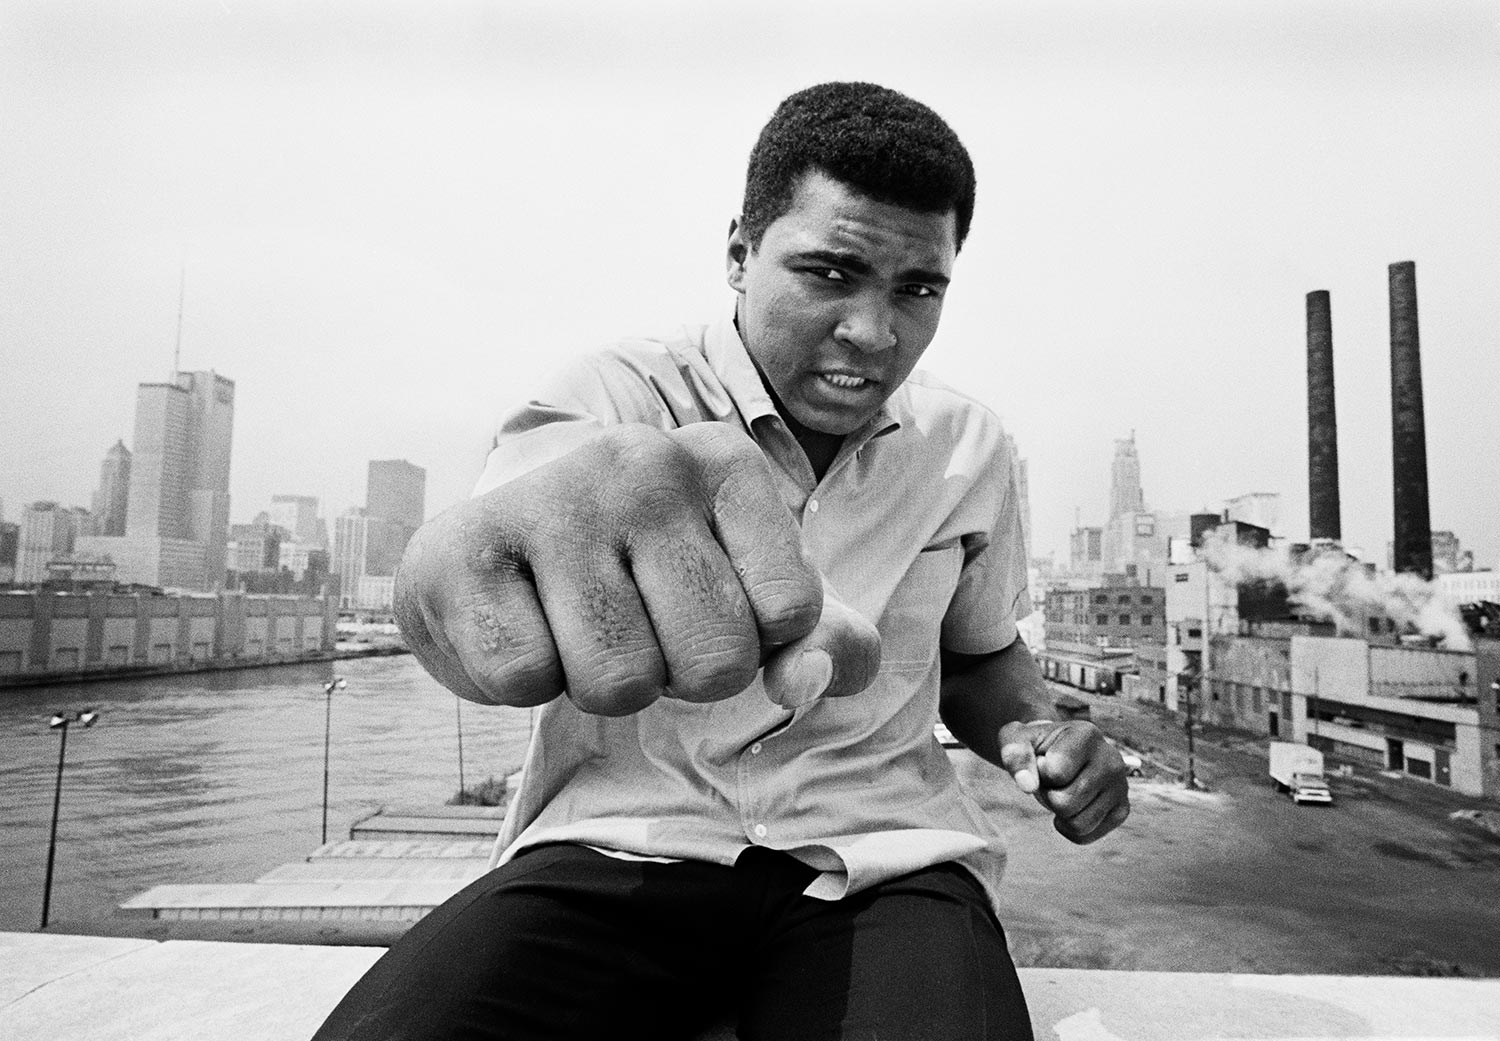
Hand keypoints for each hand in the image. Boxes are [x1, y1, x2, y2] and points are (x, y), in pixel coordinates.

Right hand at [394, 422, 880, 714]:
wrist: (496, 559)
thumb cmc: (646, 583)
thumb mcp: (754, 600)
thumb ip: (824, 643)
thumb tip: (811, 683)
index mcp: (726, 461)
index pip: (792, 614)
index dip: (748, 642)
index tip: (705, 607)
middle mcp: (642, 459)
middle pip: (715, 662)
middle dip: (676, 676)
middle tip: (635, 625)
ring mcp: (549, 496)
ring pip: (620, 681)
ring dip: (599, 684)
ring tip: (574, 625)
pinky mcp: (459, 546)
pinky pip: (526, 681)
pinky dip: (521, 682)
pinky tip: (516, 622)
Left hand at [999, 720, 1129, 843]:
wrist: (1055, 752)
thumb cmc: (1034, 746)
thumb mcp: (1015, 741)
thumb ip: (1014, 755)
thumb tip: (1027, 786)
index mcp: (1087, 734)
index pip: (1055, 772)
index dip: (1038, 772)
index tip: (1043, 760)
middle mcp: (1111, 759)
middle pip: (1064, 803)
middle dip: (1047, 795)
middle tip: (1051, 780)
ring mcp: (1121, 786)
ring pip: (1077, 823)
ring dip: (1058, 813)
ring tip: (1062, 790)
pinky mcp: (1122, 809)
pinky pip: (1085, 835)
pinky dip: (1068, 827)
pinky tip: (1071, 807)